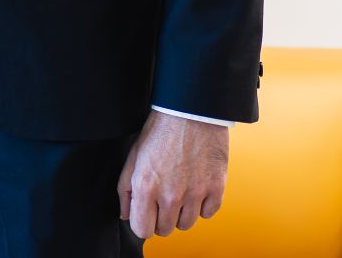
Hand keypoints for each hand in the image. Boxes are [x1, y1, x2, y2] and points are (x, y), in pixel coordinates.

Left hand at [117, 111, 228, 238]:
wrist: (189, 112)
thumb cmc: (160, 131)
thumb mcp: (133, 156)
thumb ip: (126, 189)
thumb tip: (125, 214)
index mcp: (146, 187)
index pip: (142, 230)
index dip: (143, 223)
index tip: (146, 214)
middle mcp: (171, 195)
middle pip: (165, 230)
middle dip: (162, 218)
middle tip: (163, 198)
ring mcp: (195, 193)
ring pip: (187, 224)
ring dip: (182, 212)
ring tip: (180, 190)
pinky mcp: (216, 188)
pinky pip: (208, 214)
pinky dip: (203, 204)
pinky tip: (196, 187)